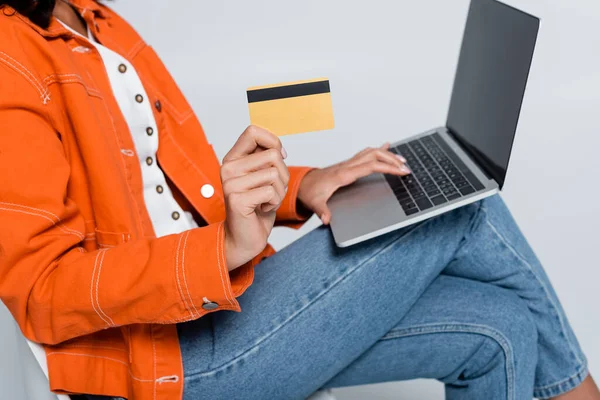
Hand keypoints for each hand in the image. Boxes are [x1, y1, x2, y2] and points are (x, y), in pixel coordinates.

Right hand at [221, 126, 288, 270]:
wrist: (244, 238)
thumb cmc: (257, 207)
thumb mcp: (262, 177)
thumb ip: (265, 158)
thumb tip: (279, 149)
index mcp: (232, 159)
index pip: (253, 131)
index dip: (273, 142)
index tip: (279, 158)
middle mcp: (228, 168)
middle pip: (273, 155)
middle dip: (283, 175)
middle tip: (272, 191)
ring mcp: (230, 184)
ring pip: (275, 174)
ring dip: (280, 191)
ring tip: (266, 201)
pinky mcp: (237, 199)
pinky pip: (271, 191)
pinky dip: (274, 202)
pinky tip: (262, 209)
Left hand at [297, 143, 410, 224]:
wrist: (302, 184)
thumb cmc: (309, 192)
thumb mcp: (314, 203)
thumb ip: (321, 211)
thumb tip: (326, 220)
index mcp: (343, 174)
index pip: (370, 166)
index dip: (387, 167)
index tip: (401, 171)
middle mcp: (347, 165)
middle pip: (374, 155)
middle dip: (392, 160)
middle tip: (406, 167)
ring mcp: (348, 163)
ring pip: (371, 152)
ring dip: (387, 154)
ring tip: (401, 160)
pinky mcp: (349, 165)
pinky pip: (366, 154)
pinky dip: (378, 150)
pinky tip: (387, 147)